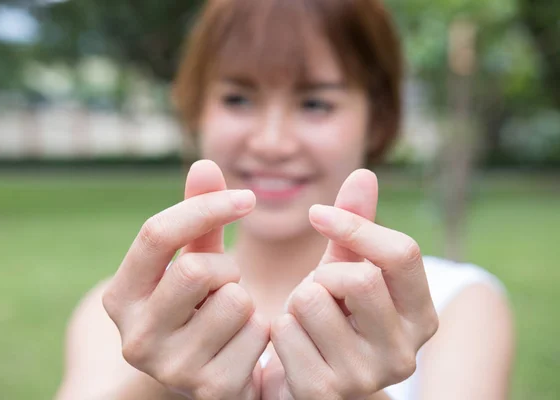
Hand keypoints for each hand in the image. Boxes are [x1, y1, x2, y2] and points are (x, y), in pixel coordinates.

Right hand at [103, 160, 269, 399]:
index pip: (155, 235)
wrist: (211, 374)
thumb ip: (197, 214)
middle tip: (226, 282)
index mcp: (120, 298)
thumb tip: (206, 162)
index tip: (246, 198)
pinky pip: (258, 333)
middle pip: (197, 269)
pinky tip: (244, 343)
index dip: (205, 207)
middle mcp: (135, 338)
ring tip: (230, 316)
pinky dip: (261, 329)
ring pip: (234, 301)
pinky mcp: (212, 389)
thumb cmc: (200, 306)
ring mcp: (171, 369)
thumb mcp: (193, 258)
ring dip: (245, 299)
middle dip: (227, 267)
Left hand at [263, 170, 438, 399]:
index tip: (318, 214)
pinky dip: (279, 328)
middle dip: (324, 272)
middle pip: (359, 278)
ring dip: (297, 300)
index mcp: (422, 316)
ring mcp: (365, 378)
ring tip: (306, 319)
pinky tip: (291, 344)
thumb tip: (364, 172)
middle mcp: (404, 353)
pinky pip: (284, 331)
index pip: (402, 254)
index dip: (356, 225)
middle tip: (320, 288)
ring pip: (312, 301)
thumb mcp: (349, 268)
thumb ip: (359, 224)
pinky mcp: (322, 393)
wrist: (307, 378)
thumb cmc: (334, 315)